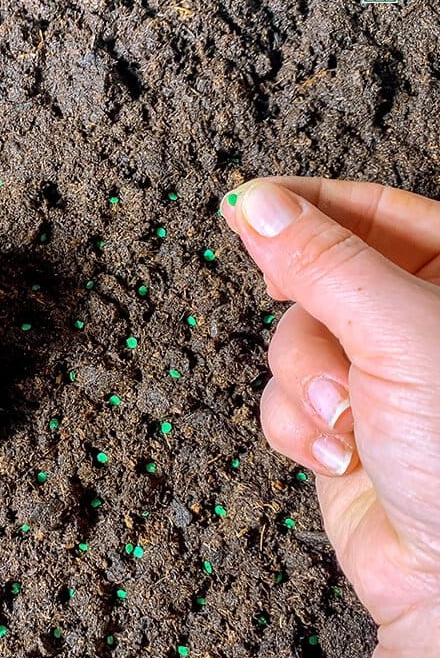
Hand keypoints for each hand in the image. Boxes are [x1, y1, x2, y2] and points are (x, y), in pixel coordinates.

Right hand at [221, 178, 439, 657]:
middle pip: (314, 283)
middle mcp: (410, 324)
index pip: (368, 210)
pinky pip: (278, 399)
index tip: (246, 202)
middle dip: (310, 330)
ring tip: (347, 425)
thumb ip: (321, 262)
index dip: (305, 205)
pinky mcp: (335, 423)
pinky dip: (295, 428)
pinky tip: (337, 455)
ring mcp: (370, 375)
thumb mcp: (398, 335)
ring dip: (303, 388)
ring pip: (288, 344)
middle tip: (335, 360)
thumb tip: (256, 203)